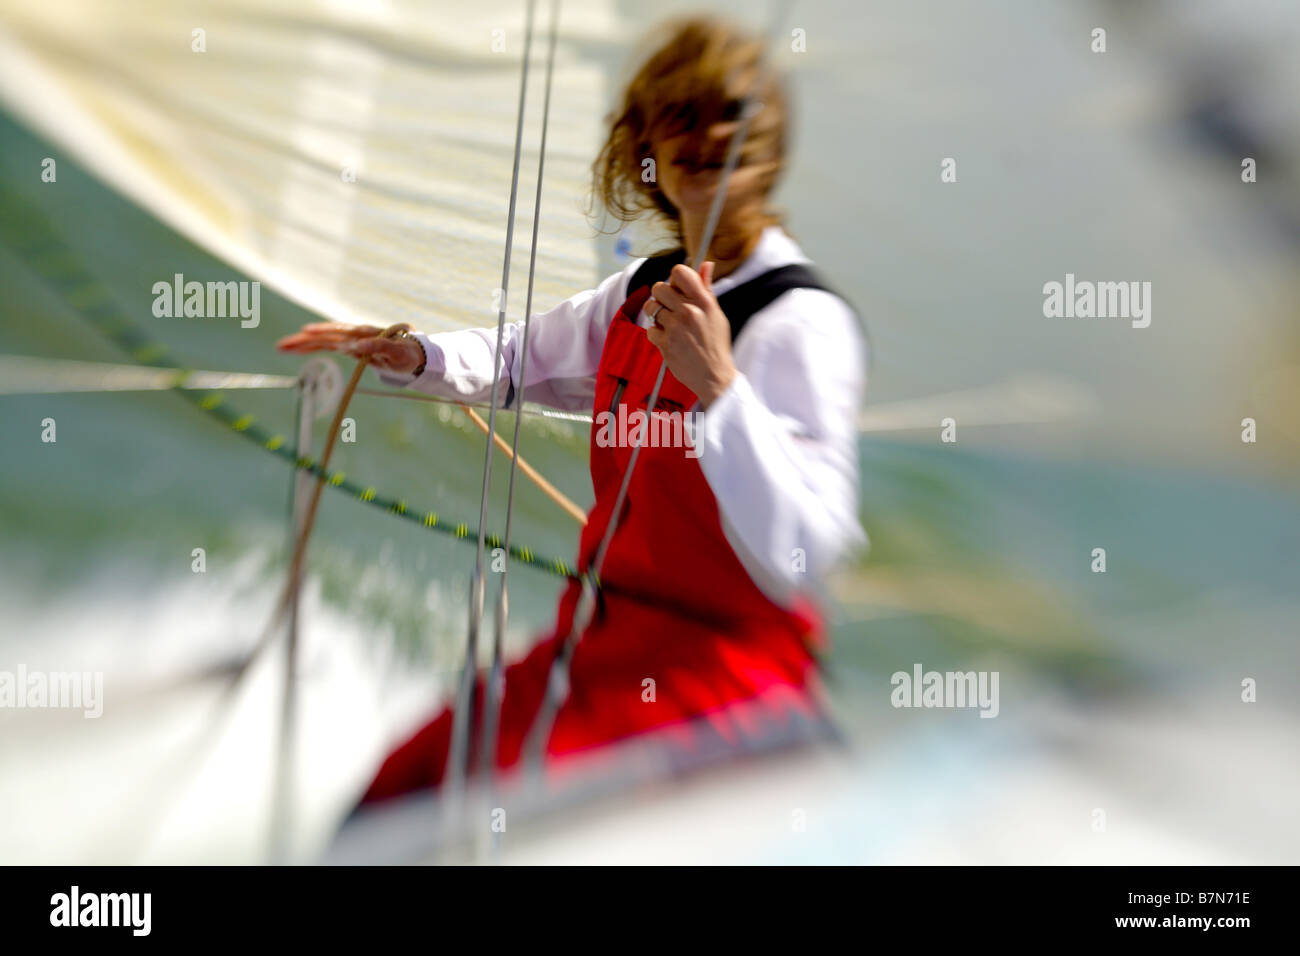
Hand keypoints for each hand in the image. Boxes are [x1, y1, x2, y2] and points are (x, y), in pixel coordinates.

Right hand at [276, 322, 423, 374]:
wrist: (412, 354)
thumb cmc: (406, 354)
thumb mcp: (397, 353)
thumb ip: (379, 348)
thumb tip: (355, 346)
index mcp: (364, 333)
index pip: (338, 332)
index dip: (322, 332)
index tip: (305, 332)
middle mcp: (353, 334)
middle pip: (324, 336)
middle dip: (303, 340)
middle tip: (281, 345)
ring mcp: (350, 340)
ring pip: (322, 341)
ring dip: (302, 343)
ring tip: (281, 347)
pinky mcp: (348, 347)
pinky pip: (326, 347)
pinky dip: (311, 348)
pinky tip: (297, 349)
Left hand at [644, 261, 736, 407]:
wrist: (714, 376)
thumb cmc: (716, 344)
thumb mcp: (717, 314)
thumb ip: (706, 289)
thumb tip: (705, 264)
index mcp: (704, 302)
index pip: (679, 272)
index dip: (674, 277)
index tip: (677, 287)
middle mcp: (689, 312)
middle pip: (659, 288)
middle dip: (661, 296)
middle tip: (669, 307)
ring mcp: (676, 328)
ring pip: (651, 308)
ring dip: (656, 315)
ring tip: (667, 324)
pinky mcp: (666, 344)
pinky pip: (650, 329)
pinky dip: (656, 335)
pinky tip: (668, 340)